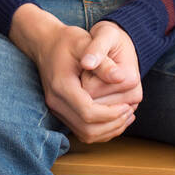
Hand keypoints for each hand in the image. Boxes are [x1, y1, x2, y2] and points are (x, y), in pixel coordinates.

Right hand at [9, 4, 134, 143]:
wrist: (45, 42)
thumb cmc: (67, 40)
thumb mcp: (85, 43)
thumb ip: (103, 62)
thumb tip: (121, 78)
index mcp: (61, 86)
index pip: (88, 112)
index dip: (111, 113)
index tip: (127, 105)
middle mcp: (56, 102)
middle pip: (86, 128)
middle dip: (111, 124)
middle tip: (129, 112)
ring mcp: (56, 108)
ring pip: (84, 134)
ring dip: (107, 130)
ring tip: (125, 117)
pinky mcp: (61, 111)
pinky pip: (81, 130)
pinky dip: (100, 129)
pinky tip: (114, 118)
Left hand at [78, 20, 142, 112]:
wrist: (119, 46)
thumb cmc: (109, 37)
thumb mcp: (104, 34)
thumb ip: (96, 48)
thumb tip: (87, 64)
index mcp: (129, 78)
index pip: (90, 89)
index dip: (80, 77)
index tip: (86, 63)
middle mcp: (134, 96)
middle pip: (92, 105)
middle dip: (82, 90)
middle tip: (87, 71)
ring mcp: (130, 107)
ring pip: (94, 116)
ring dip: (85, 101)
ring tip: (91, 80)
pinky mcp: (123, 113)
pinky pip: (100, 121)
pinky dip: (90, 110)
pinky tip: (91, 92)